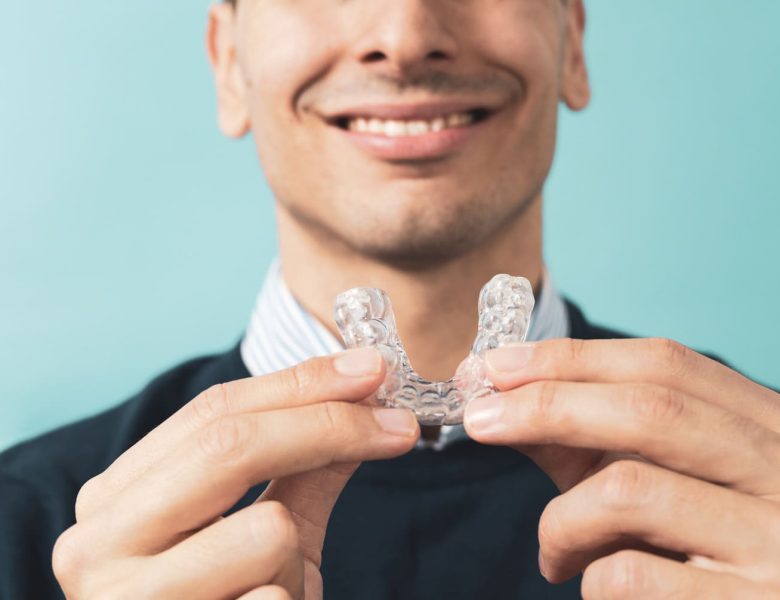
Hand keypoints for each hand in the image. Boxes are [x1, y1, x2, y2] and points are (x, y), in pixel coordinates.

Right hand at [52, 347, 418, 598]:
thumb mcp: (268, 531)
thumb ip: (304, 464)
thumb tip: (363, 393)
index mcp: (116, 499)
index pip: (213, 412)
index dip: (302, 383)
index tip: (374, 371)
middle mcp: (96, 544)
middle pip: (230, 444)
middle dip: (330, 425)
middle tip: (400, 426)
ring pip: (265, 531)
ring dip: (296, 561)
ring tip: (273, 591)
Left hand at [463, 337, 779, 598]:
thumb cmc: (702, 547)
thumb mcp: (654, 481)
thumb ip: (584, 440)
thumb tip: (495, 398)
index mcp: (766, 427)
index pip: (665, 364)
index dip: (571, 357)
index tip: (497, 363)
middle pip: (651, 409)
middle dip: (547, 405)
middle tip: (478, 419)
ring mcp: (777, 544)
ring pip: (630, 491)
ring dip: (561, 520)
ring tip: (553, 550)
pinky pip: (631, 575)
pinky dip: (587, 577)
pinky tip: (587, 584)